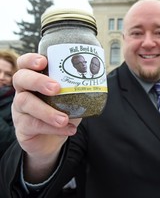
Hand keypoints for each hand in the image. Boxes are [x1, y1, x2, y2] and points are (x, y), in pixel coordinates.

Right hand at [12, 53, 80, 181]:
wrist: (52, 140)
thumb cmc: (61, 112)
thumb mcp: (70, 98)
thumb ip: (77, 88)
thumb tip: (100, 75)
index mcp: (35, 79)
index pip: (25, 63)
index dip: (31, 59)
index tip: (44, 61)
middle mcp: (24, 91)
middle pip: (21, 78)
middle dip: (38, 81)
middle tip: (56, 88)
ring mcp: (20, 109)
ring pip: (25, 102)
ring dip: (47, 111)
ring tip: (64, 119)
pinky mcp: (21, 127)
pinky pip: (32, 124)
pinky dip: (51, 127)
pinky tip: (67, 129)